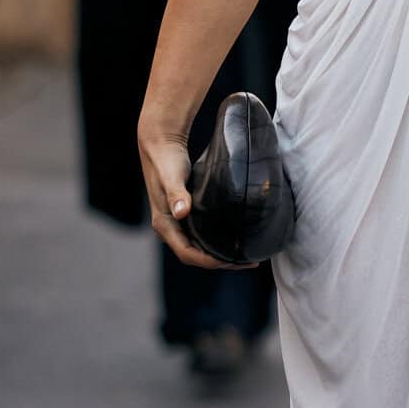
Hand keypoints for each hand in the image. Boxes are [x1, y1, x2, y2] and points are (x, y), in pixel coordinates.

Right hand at [139, 122, 233, 269]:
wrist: (160, 145)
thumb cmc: (166, 160)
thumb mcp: (171, 176)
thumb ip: (176, 194)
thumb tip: (181, 212)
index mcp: (164, 225)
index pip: (187, 254)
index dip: (209, 261)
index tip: (231, 260)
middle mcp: (169, 228)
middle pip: (195, 256)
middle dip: (220, 262)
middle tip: (248, 262)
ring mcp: (177, 223)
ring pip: (200, 248)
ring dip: (220, 255)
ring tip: (245, 255)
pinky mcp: (186, 216)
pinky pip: (202, 236)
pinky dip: (218, 242)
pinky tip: (235, 239)